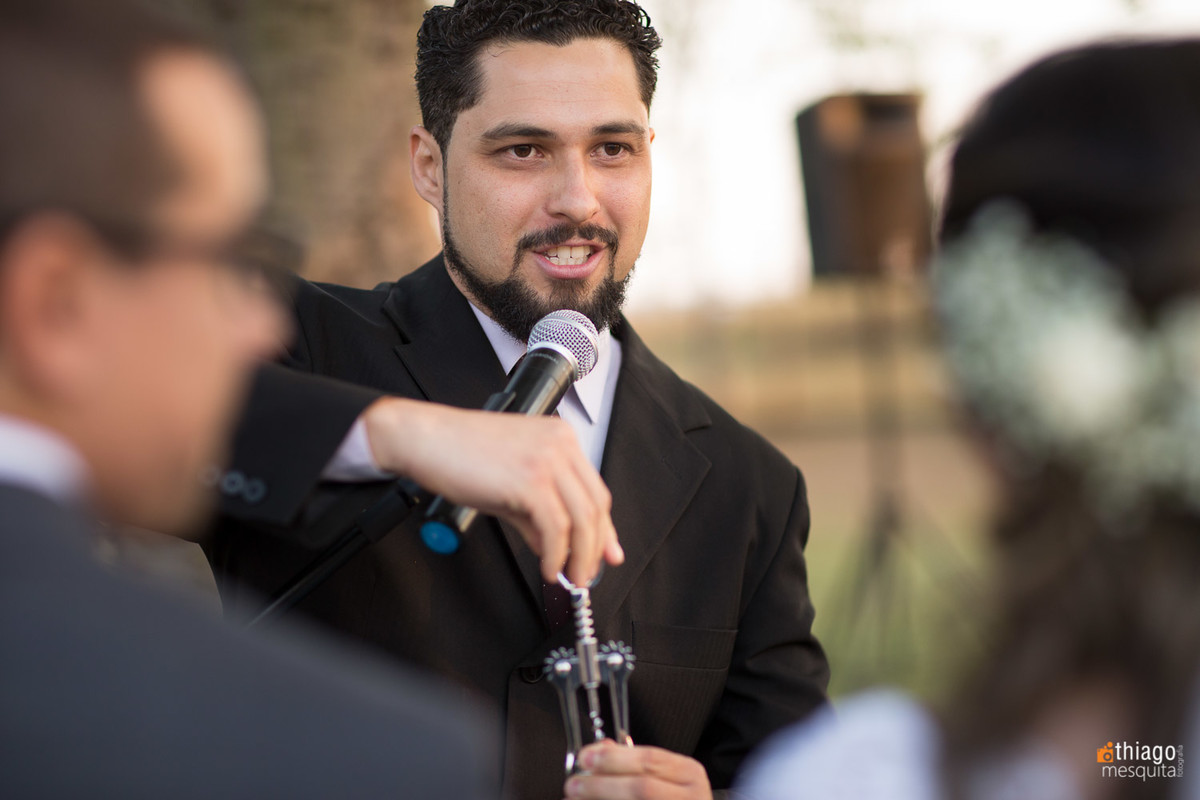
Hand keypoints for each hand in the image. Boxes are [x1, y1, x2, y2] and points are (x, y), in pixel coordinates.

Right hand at [361, 397, 621, 583]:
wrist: (426, 438)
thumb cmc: (459, 452)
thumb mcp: (510, 483)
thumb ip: (537, 513)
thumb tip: (556, 546)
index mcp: (560, 438)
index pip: (596, 489)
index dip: (604, 528)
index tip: (606, 552)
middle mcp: (560, 445)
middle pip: (596, 505)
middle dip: (595, 547)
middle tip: (587, 573)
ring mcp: (548, 461)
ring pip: (582, 519)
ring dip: (579, 556)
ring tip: (569, 576)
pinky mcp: (531, 480)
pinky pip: (556, 527)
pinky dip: (556, 554)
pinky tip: (548, 566)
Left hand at [565, 740, 713, 799]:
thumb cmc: (676, 793)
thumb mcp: (666, 772)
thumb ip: (634, 759)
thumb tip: (600, 749)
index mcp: (689, 773)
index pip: (650, 760)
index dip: (613, 758)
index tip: (585, 757)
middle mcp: (689, 797)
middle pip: (641, 788)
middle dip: (602, 785)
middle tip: (574, 783)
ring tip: (573, 799)